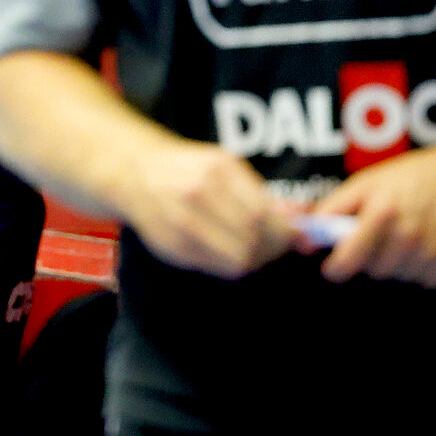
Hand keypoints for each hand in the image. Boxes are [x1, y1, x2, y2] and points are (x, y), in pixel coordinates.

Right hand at [121, 139, 299, 278]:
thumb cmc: (189, 169)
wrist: (136, 172)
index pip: (262, 214)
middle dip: (274, 247)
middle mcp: (197, 195)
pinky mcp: (173, 247)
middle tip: (279, 246)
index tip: (294, 235)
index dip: (284, 232)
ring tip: (259, 251)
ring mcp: (182, 223)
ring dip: (257, 260)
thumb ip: (261, 194)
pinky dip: (233, 265)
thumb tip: (300, 216)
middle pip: (252, 238)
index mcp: (216, 170)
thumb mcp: (225, 167)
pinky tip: (234, 254)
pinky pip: (216, 267)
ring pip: (237, 259)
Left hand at [312, 139, 435, 286]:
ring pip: (400, 276)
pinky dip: (424, 265)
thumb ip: (333, 210)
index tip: (335, 265)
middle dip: (374, 255)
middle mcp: (410, 238)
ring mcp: (434, 256)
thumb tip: (304, 239)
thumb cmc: (413, 175)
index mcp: (384, 214)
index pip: (346, 263)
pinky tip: (432, 241)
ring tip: (412, 232)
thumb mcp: (368, 182)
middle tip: (387, 232)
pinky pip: (425, 279)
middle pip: (374, 271)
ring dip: (400, 261)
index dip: (336, 267)